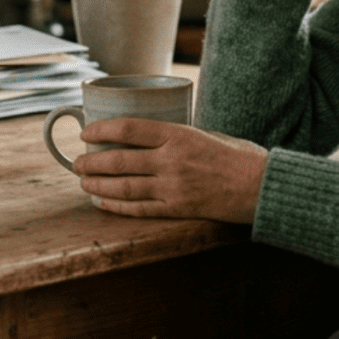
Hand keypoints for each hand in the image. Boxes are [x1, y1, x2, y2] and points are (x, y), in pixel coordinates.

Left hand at [73, 118, 267, 221]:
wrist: (260, 186)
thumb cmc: (238, 156)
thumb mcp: (207, 133)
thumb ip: (177, 136)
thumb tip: (146, 136)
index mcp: (180, 135)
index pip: (130, 129)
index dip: (103, 130)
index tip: (87, 132)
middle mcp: (172, 161)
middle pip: (120, 160)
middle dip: (93, 162)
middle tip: (77, 162)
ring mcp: (173, 187)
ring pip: (124, 187)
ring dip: (98, 184)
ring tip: (83, 182)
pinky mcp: (177, 209)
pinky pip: (139, 208)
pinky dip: (116, 205)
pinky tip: (103, 201)